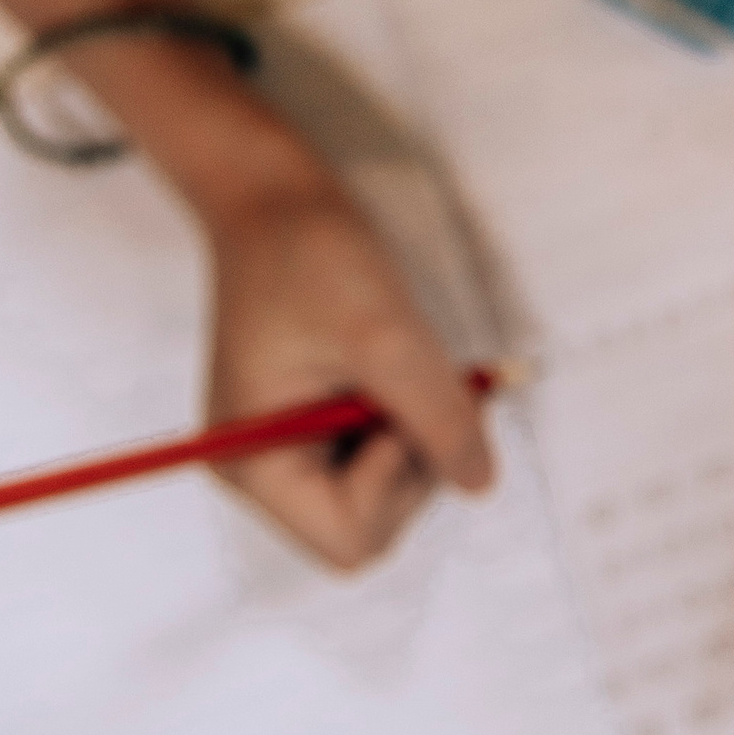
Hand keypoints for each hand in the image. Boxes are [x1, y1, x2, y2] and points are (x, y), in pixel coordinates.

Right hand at [203, 169, 495, 569]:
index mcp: (254, 462)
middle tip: (416, 377)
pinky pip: (379, 453)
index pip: (350, 539)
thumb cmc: (308, 252)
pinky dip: (406, 416)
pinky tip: (396, 364)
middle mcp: (263, 470)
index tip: (401, 404)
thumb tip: (479, 483)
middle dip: (413, 459)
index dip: (396, 484)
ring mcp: (287, 449)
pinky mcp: (313, 423)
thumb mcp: (384, 333)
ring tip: (400, 358)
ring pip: (384, 490)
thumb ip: (436, 415)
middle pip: (371, 523)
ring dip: (415, 432)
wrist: (273, 196)